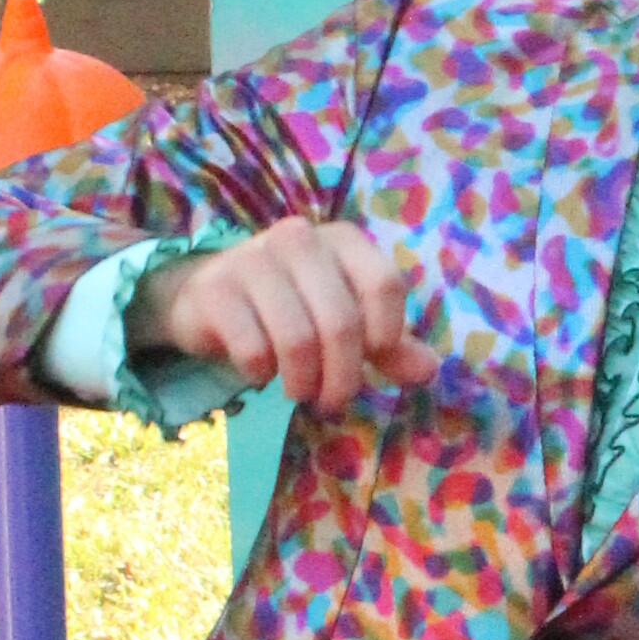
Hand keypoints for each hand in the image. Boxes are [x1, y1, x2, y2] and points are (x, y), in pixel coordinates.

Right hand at [133, 221, 433, 409]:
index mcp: (342, 240)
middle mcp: (299, 238)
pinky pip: (253, 349)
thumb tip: (429, 369)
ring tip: (300, 392)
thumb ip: (391, 345)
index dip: (386, 334)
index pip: (385, 286)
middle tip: (333, 401)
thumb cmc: (294, 308)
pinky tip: (260, 373)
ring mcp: (253, 258)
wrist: (209, 299)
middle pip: (342, 323)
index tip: (373, 358)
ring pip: (298, 340)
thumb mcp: (347, 322)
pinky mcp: (215, 288)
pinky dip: (261, 374)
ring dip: (303, 382)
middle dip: (342, 378)